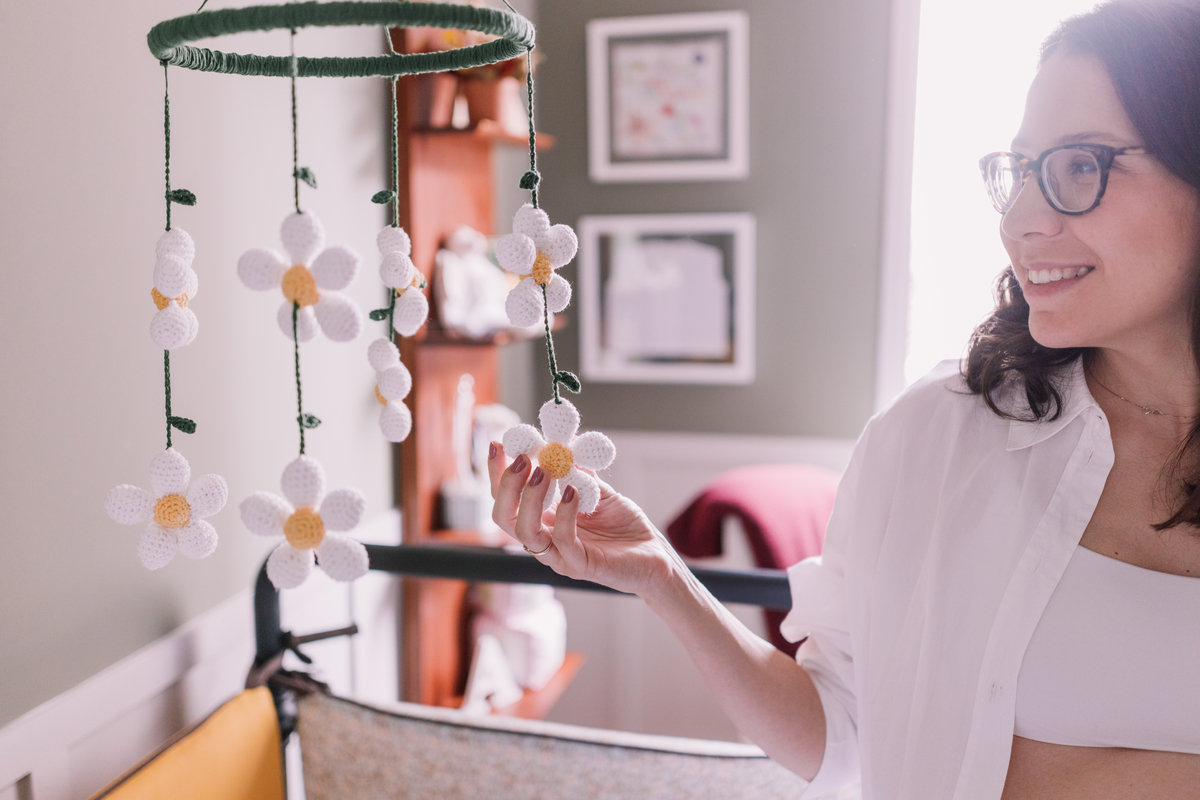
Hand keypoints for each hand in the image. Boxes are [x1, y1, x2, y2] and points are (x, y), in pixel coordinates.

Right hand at [488, 442, 677, 597]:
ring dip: (530, 498)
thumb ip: (578, 473)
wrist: (653, 553)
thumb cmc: (624, 525)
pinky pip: (563, 541)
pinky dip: (565, 513)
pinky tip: (574, 492)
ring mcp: (559, 556)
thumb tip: (560, 446)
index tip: (498, 444)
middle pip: (504, 517)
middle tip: (522, 458)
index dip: (497, 473)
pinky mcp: (580, 566)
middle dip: (507, 485)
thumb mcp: (599, 491)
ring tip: (543, 471)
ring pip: (526, 532)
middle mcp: (544, 539)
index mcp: (543, 520)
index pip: (508, 499)